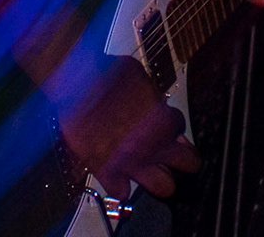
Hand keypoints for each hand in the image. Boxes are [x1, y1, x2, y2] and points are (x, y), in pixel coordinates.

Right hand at [56, 56, 200, 198]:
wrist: (74, 83)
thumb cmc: (102, 73)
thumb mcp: (136, 73)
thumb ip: (150, 92)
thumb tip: (152, 99)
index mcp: (163, 120)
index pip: (179, 126)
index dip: (168, 125)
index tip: (158, 123)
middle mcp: (154, 145)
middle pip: (190, 164)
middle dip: (180, 158)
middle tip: (164, 152)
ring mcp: (132, 162)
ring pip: (165, 187)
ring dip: (156, 178)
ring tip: (144, 169)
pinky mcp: (107, 170)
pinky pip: (121, 191)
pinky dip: (118, 184)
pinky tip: (114, 174)